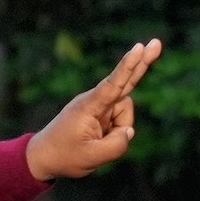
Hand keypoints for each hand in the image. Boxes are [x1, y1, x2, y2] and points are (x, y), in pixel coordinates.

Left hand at [27, 40, 164, 181]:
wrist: (43, 157)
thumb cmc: (64, 156)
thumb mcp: (92, 158)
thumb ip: (117, 145)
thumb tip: (129, 131)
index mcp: (88, 106)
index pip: (113, 85)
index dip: (128, 66)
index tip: (138, 48)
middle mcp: (95, 101)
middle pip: (125, 81)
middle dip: (142, 63)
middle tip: (156, 43)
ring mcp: (98, 106)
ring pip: (124, 113)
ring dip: (119, 129)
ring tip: (97, 142)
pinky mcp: (100, 112)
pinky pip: (119, 120)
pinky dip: (115, 132)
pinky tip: (100, 139)